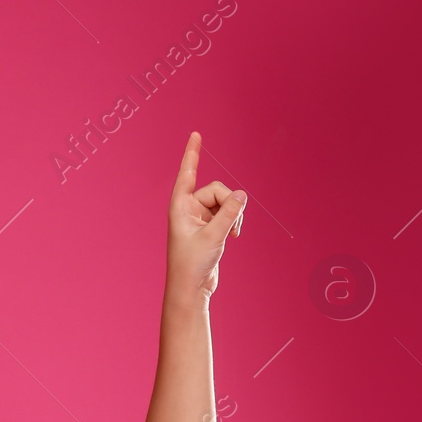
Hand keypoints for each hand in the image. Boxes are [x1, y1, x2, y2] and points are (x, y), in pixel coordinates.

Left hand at [166, 131, 246, 299]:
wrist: (192, 287)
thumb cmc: (192, 264)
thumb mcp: (214, 236)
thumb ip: (229, 213)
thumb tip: (242, 193)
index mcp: (180, 206)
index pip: (187, 173)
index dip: (192, 153)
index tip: (195, 134)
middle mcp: (188, 208)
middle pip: (217, 189)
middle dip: (229, 204)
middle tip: (231, 227)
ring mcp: (200, 217)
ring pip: (226, 201)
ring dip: (234, 215)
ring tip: (231, 234)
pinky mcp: (210, 226)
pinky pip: (229, 212)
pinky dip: (234, 221)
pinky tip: (233, 236)